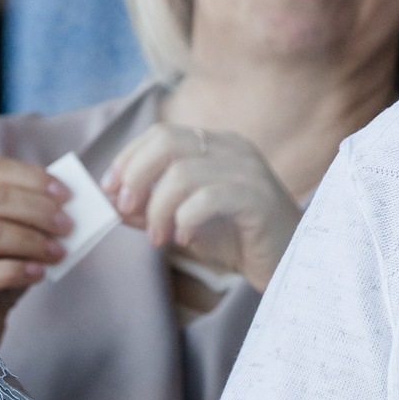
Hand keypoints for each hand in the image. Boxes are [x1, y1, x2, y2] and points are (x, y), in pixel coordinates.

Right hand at [0, 155, 69, 346]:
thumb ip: (29, 222)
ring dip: (31, 239)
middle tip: (68, 225)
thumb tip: (66, 207)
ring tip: (59, 253)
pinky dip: (18, 270)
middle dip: (37, 209)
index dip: (32, 178)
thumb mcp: (11, 246)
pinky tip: (39, 274)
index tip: (66, 195)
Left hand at [102, 124, 301, 291]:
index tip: (110, 190)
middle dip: (136, 177)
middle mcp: (232, 149)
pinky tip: (185, 240)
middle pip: (166, 142)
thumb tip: (113, 203)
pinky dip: (185, 219)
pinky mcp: (258, 198)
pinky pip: (208, 198)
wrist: (289, 265)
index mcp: (216, 146)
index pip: (160, 134)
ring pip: (182, 173)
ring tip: (158, 238)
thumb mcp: (183, 223)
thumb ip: (150, 210)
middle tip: (127, 212)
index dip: (128, 159)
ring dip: (158, 209)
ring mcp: (248, 171)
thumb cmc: (237, 241)